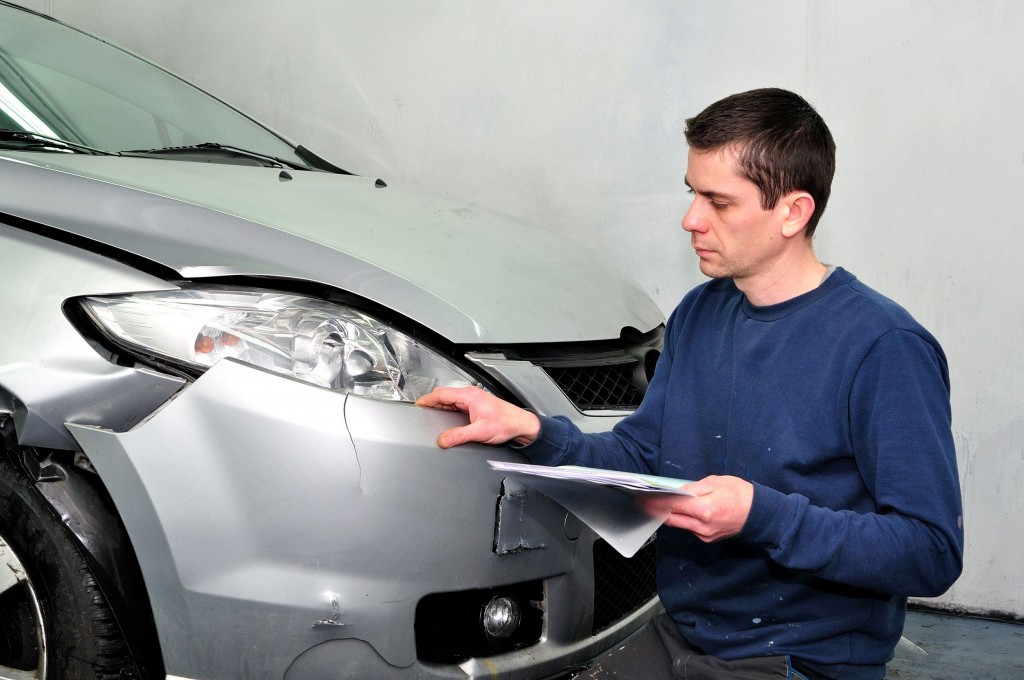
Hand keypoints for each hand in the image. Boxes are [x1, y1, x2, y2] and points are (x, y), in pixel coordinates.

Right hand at [415, 386, 540, 448]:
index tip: (418, 404)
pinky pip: (457, 404)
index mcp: (469, 396)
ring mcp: (473, 399)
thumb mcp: (480, 432)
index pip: (442, 394)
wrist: (520, 424)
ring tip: (431, 414)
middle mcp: (471, 394)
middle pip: (445, 395)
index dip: (428, 399)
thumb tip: (443, 440)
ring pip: (451, 399)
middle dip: (432, 402)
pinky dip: (448, 409)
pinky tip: (446, 417)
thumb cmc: (506, 423)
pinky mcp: (476, 405)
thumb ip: (459, 436)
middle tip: (422, 411)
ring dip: (440, 406)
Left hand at [638, 475, 753, 541]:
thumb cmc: (740, 494)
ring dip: (668, 515)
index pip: (673, 507)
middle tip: (642, 502)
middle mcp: (703, 527)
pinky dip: (681, 519)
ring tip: (656, 505)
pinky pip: (689, 528)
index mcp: (705, 510)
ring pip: (680, 525)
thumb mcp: (715, 482)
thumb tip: (675, 492)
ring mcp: (705, 535)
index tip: (644, 498)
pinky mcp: (707, 539)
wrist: (760, 514)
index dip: (656, 502)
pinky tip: (676, 511)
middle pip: (672, 520)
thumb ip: (692, 488)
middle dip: (656, 511)